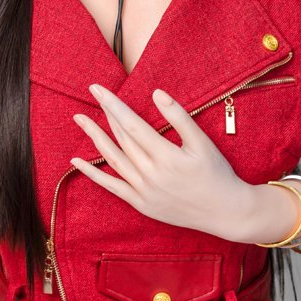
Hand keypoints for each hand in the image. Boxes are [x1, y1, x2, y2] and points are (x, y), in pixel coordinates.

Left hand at [71, 83, 259, 239]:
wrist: (225, 211)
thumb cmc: (217, 174)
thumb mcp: (203, 143)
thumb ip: (179, 117)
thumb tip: (157, 93)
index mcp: (167, 156)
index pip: (133, 125)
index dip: (114, 106)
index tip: (99, 89)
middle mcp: (151, 174)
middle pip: (122, 139)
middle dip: (105, 114)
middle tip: (92, 94)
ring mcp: (144, 191)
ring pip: (114, 159)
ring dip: (95, 137)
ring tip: (80, 119)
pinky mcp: (141, 204)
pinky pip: (111, 187)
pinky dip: (92, 174)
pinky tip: (76, 161)